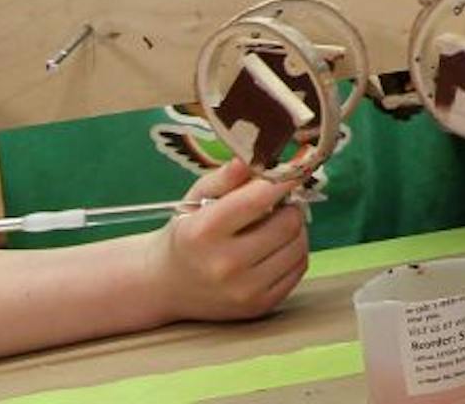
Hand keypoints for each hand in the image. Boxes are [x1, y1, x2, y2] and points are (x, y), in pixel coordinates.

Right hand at [146, 157, 308, 323]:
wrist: (165, 286)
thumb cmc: (186, 233)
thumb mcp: (196, 197)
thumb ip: (226, 176)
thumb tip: (252, 157)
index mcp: (204, 232)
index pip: (259, 198)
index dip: (284, 179)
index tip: (294, 168)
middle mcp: (224, 265)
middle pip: (288, 223)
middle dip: (289, 206)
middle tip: (279, 203)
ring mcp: (244, 291)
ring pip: (299, 246)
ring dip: (295, 230)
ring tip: (275, 225)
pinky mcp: (259, 307)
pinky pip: (299, 269)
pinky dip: (294, 253)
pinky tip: (275, 247)